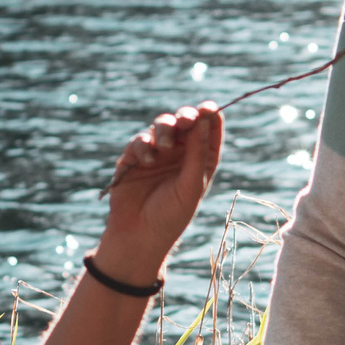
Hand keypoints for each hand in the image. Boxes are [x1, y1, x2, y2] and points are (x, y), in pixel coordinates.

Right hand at [96, 104, 222, 283]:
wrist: (139, 235)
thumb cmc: (172, 215)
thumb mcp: (191, 184)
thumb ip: (198, 152)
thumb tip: (204, 119)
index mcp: (201, 160)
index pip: (209, 130)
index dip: (209, 115)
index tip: (208, 108)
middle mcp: (180, 154)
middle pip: (185, 122)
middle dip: (185, 116)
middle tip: (185, 120)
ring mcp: (157, 154)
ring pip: (162, 125)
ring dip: (165, 129)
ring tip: (165, 146)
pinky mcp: (134, 158)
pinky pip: (140, 140)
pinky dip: (144, 145)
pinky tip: (147, 160)